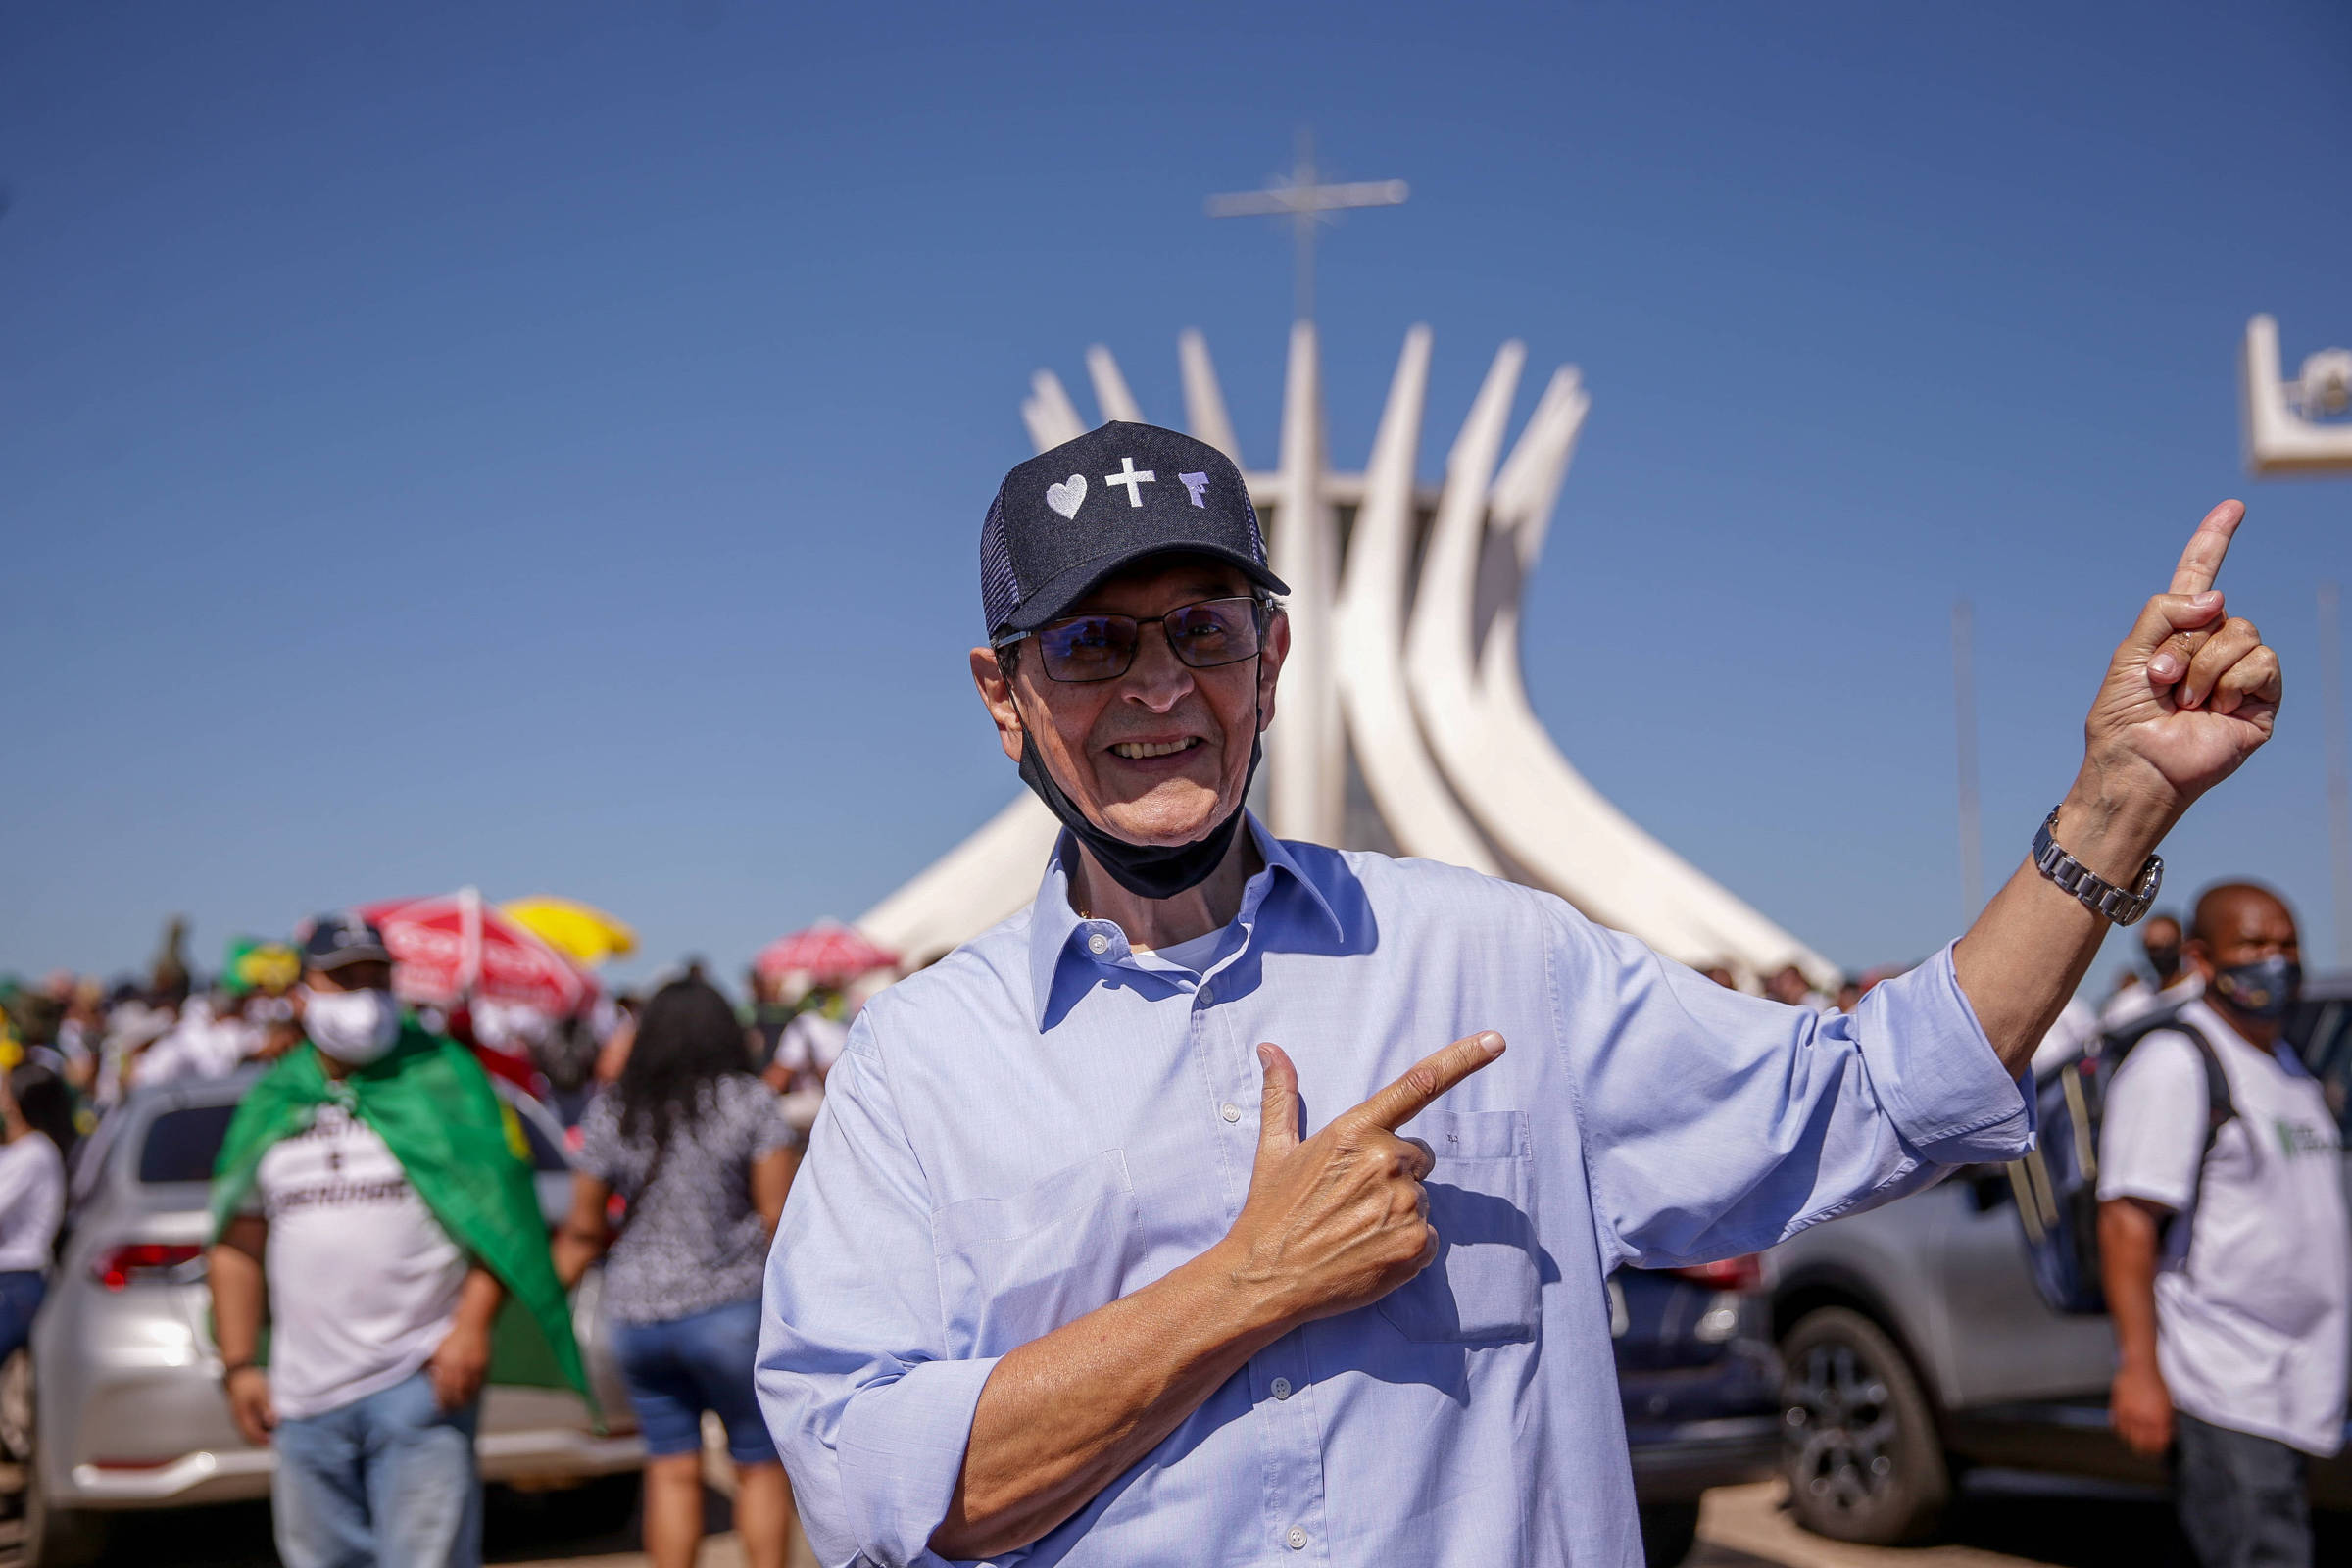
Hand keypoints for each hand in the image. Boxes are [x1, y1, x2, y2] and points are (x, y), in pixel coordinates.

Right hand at [225, 1366, 275, 1445]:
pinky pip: (246, 1423)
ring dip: (257, 1433)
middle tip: (272, 1440)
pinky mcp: (239, 1410)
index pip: (252, 1434)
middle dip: (259, 1439)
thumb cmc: (249, 1382)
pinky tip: (263, 1423)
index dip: (262, 1439)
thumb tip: (272, 1423)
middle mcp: (238, 1418)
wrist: (237, 1372)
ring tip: (269, 1433)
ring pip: (246, 1430)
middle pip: (248, 1434)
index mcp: (242, 1416)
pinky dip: (254, 1426)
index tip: (273, 1441)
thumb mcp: (261, 1394)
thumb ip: (266, 1409)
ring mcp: (237, 1414)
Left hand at [427, 1320, 491, 1410]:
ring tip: (461, 1407)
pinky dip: (476, 1391)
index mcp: (445, 1364)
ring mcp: (473, 1367)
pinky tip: (472, 1396)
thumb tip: (429, 1379)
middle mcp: (459, 1368)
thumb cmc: (451, 1335)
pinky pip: (480, 1383)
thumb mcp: (437, 1348)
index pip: (442, 1389)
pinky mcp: (484, 1365)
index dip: (441, 1402)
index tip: (439, 1409)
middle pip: (455, 1393)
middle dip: (452, 1405)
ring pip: (469, 1391)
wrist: (473, 1323)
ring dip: (465, 1401)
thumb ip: (432, 1364)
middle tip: (450, 1411)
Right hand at [1218, 1032, 1505, 1330]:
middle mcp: (1386, 1160)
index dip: (1464, 1059)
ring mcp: (1405, 1203)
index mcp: (1355, 1130)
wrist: (1266, 1279)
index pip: (1419, 1084)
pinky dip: (1407, 1246)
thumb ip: (1281, 1095)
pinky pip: (1431, 1237)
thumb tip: (1270, 1047)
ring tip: (1354, 1230)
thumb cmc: (1271, 1212)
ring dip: (1398, 1212)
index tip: (1497, 1040)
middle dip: (1396, 1174)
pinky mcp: (1417, 1244)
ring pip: (1423, 1199)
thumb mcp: (1274, 1149)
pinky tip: (1370, 1252)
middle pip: (1419, 1157)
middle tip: (1352, 1200)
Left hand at [2078, 501, 2280, 830]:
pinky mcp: (2262, 699)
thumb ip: (2165, 613)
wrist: (2137, 765)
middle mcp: (2212, 648)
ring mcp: (2239, 673)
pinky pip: (2262, 663)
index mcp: (2176, 633)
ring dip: (2205, 667)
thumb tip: (2218, 597)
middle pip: (2220, 612)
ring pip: (2243, 633)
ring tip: (2184, 702)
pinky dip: (2231, 683)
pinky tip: (2215, 710)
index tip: (2233, 506)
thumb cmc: (2123, 718)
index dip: (2214, 541)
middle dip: (2184, 645)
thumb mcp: (2130, 654)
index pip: (2200, 577)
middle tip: (2159, 681)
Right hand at [2111, 1360, 2173, 1456]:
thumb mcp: (2168, 1404)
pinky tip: (2125, 1431)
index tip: (2159, 1451)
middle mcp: (2143, 1419)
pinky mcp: (2117, 1408)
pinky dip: (2121, 1431)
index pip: (2157, 1443)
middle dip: (2146, 1450)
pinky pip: (2117, 1426)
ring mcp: (2128, 1414)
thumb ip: (2167, 1421)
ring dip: (2132, 1442)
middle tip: (2147, 1452)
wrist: (2140, 1367)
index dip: (2158, 1450)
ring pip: (2128, 1437)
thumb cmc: (2157, 1384)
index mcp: (2158, 1419)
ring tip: (2135, 1443)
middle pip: (2142, 1444)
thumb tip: (2168, 1434)